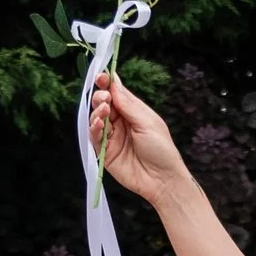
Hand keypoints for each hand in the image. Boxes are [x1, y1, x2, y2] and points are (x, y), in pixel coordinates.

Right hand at [88, 72, 187, 203]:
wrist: (162, 180)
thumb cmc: (161, 150)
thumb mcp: (147, 122)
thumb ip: (129, 104)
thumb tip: (115, 83)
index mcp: (133, 113)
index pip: (116, 94)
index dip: (107, 84)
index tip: (101, 75)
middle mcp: (120, 123)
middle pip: (103, 104)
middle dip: (100, 97)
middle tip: (104, 97)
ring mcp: (111, 137)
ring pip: (96, 118)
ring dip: (97, 112)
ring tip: (104, 110)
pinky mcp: (104, 152)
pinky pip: (94, 137)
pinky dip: (94, 128)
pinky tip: (99, 124)